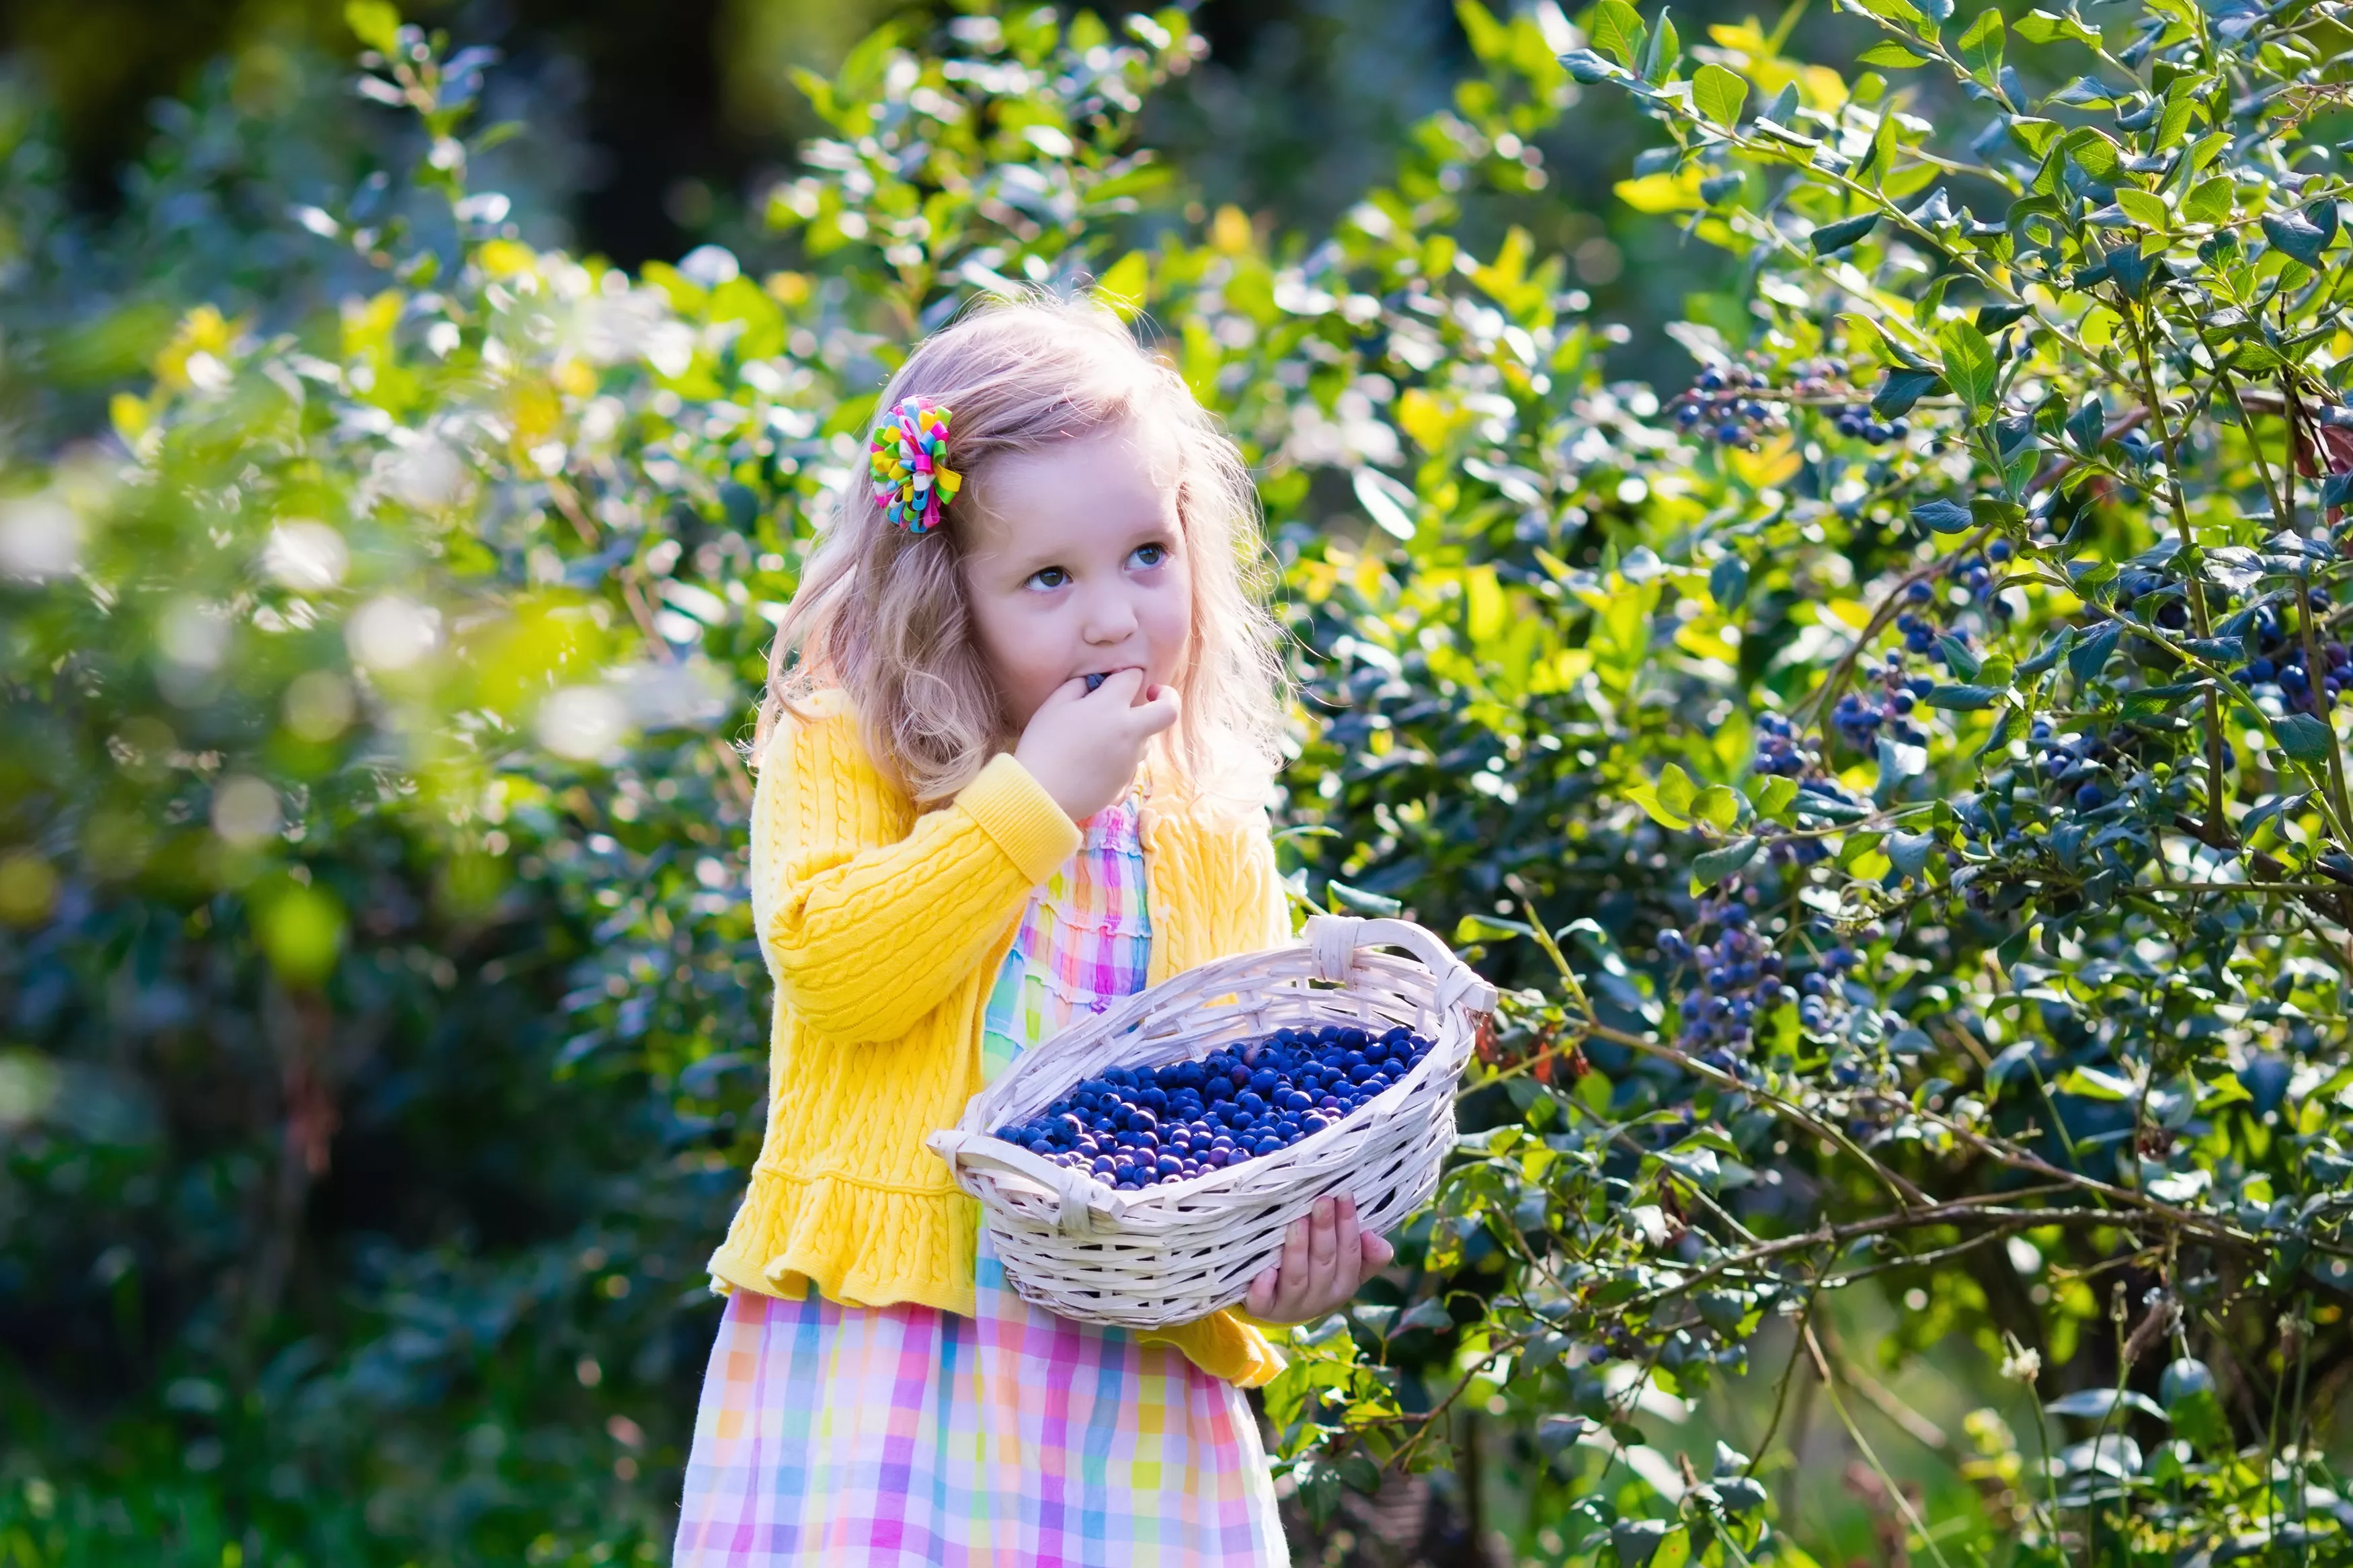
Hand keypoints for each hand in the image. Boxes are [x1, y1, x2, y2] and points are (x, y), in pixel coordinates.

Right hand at [1013, 667, 1178, 822]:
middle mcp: (1130, 731)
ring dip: (1137, 729)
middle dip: (1167, 696)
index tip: (1116, 678)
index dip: (1125, 674)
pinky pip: (1131, 760)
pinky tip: (1095, 759)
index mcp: (1111, 706)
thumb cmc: (1043, 744)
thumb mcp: (1054, 705)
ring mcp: (1131, 759)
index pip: (1133, 677)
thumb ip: (1078, 686)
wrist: (1042, 794)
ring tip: (1106, 733)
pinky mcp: (1125, 780)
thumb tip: (1093, 682)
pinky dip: (1121, 753)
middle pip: (1169, 710)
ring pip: (1148, 738)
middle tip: (1153, 694)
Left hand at [1243, 1194, 1394, 1325]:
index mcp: (1344, 1286)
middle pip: (1324, 1263)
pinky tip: (1264, 1270)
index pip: (1351, 1254)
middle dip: (1324, 1231)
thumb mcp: (1347, 1268)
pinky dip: (1263, 1287)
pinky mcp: (1264, 1310)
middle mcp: (1320, 1298)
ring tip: (1297, 1223)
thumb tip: (1372, 1235)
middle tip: (1322, 1201)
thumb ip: (1368, 1254)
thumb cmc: (1317, 1274)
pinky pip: (1264, 1302)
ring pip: (1296, 1278)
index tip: (1345, 1195)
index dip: (1349, 1225)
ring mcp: (1291, 1305)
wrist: (1282, 1307)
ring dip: (1297, 1250)